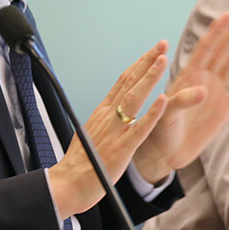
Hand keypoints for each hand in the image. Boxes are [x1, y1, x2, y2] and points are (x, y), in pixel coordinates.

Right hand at [48, 41, 169, 219]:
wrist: (65, 185)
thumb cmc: (78, 165)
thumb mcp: (89, 134)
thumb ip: (102, 123)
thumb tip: (108, 113)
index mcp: (101, 113)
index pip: (122, 82)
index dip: (139, 65)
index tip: (151, 51)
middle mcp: (107, 117)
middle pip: (129, 83)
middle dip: (147, 62)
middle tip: (161, 44)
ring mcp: (114, 132)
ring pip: (134, 99)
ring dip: (149, 78)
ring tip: (162, 60)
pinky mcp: (121, 149)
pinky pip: (139, 128)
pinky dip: (152, 113)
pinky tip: (162, 100)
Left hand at [132, 10, 228, 181]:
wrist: (165, 151)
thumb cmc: (159, 128)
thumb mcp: (166, 113)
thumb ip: (182, 101)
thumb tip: (203, 91)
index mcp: (187, 75)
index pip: (205, 48)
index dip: (216, 31)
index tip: (228, 14)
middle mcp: (203, 79)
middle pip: (222, 50)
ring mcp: (215, 93)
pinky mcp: (224, 110)